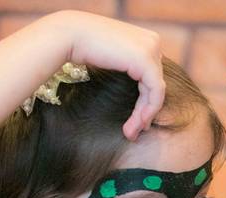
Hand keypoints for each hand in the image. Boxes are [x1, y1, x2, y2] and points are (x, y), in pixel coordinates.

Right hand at [58, 11, 165, 139]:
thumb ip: (129, 67)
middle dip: (146, 111)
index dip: (147, 101)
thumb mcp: (114, 57)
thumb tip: (140, 92)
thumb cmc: (83, 47)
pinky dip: (147, 111)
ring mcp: (151, 49)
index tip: (137, 122)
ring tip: (131, 133)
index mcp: (147, 39)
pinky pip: (155, 92)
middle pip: (155, 85)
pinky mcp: (146, 60)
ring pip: (156, 92)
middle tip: (134, 132)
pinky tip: (136, 124)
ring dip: (144, 116)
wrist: (69, 36)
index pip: (153, 76)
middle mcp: (153, 42)